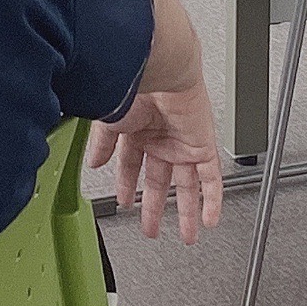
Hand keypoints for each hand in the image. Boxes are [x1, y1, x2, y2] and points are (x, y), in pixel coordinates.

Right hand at [89, 81, 224, 243]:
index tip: (126, 204)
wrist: (161, 70)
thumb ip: (102, 145)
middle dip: (156, 207)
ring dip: (187, 211)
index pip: (132, 166)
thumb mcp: (108, 122)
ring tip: (188, 235)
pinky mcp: (203, 146)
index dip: (128, 187)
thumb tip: (94, 164)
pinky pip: (212, 178)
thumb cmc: (134, 86)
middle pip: (160, 181)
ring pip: (188, 185)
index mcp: (137, 131)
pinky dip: (212, 200)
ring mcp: (183, 143)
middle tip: (153, 229)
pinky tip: (210, 219)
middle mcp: (161, 138)